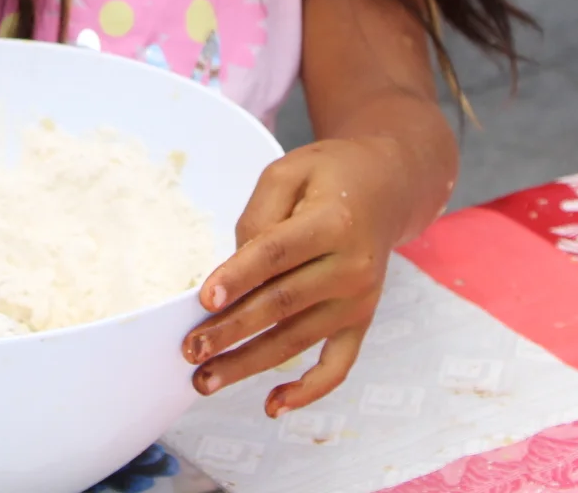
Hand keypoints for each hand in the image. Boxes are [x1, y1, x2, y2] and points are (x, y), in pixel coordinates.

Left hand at [182, 137, 402, 416]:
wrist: (388, 189)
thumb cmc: (329, 176)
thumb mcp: (289, 172)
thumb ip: (258, 216)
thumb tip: (232, 270)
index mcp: (333, 221)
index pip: (277, 254)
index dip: (239, 277)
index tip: (203, 300)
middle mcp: (352, 266)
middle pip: (283, 304)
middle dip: (232, 330)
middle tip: (189, 349)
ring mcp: (360, 300)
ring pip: (298, 340)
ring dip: (249, 364)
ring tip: (205, 380)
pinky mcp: (362, 321)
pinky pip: (338, 365)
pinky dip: (309, 390)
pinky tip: (273, 405)